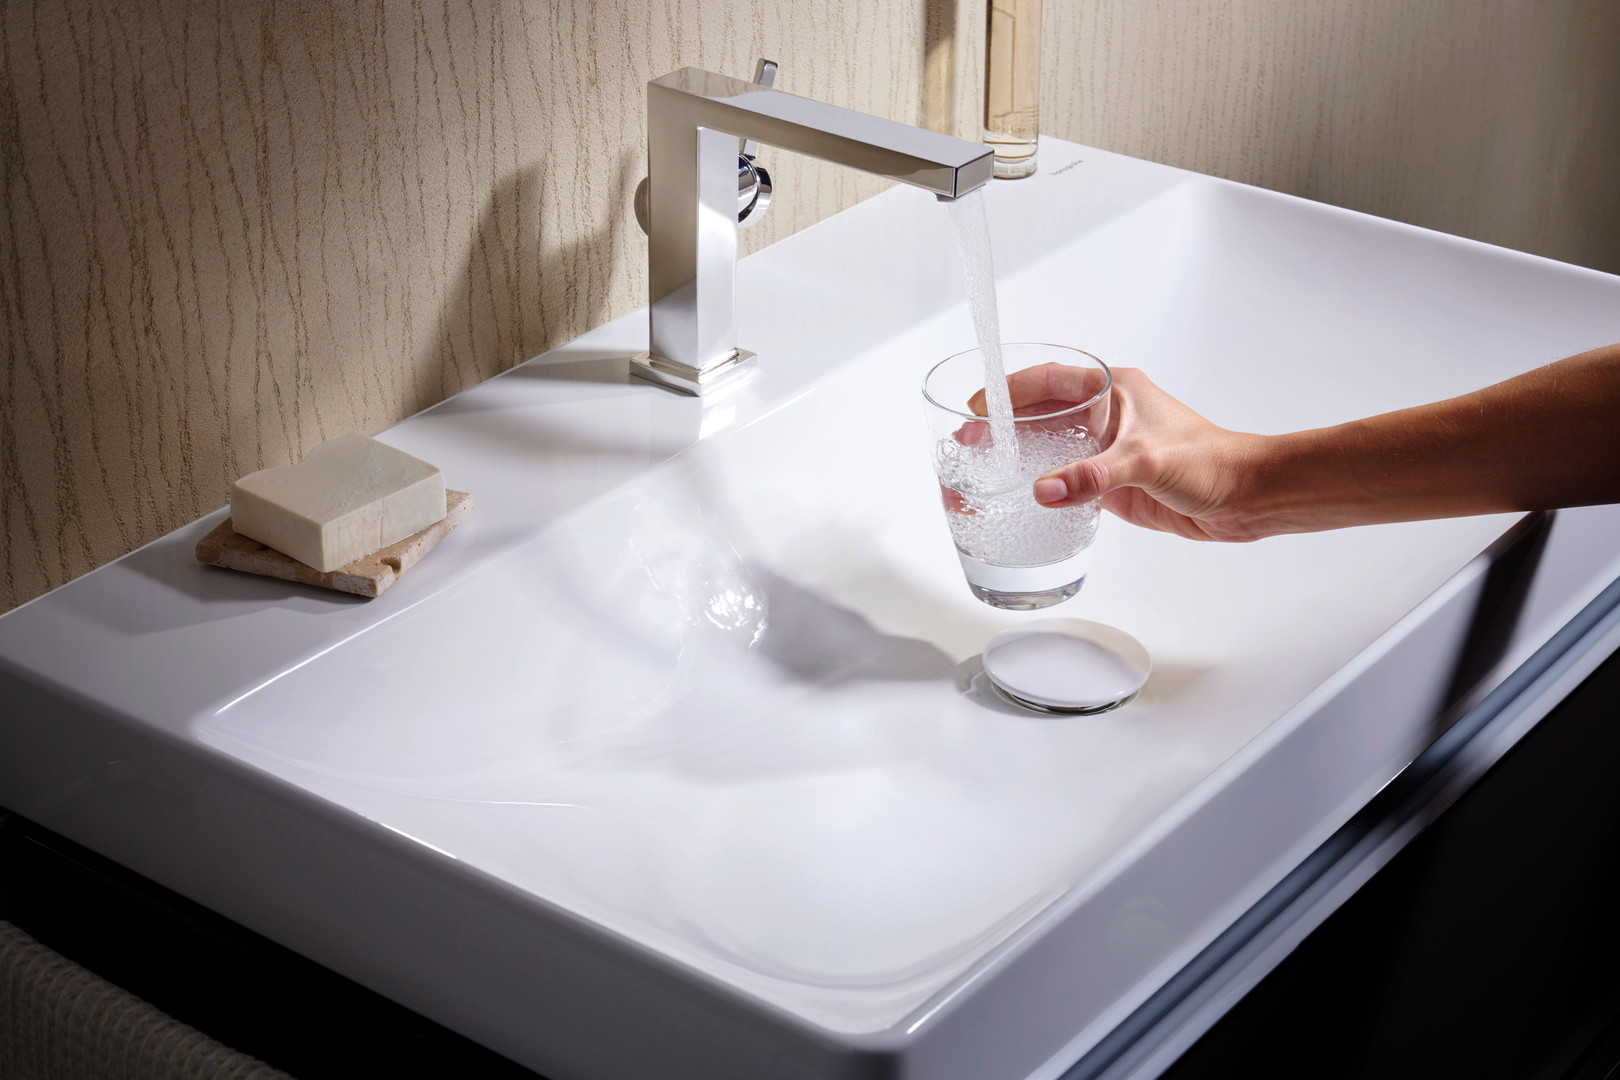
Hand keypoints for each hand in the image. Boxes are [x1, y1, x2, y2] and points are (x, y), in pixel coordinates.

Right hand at [999, 364, 1269, 541]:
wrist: (1245, 496)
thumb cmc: (1211, 461)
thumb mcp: (1145, 461)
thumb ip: (1092, 476)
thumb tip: (1044, 491)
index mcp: (1113, 389)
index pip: (1047, 380)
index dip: (1007, 391)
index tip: (977, 409)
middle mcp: (1106, 414)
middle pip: (1040, 411)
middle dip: (1002, 425)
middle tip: (969, 442)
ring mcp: (1106, 448)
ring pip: (1049, 444)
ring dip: (1017, 454)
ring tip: (982, 469)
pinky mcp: (1111, 481)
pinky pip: (1065, 477)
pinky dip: (1040, 484)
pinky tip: (1020, 495)